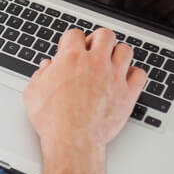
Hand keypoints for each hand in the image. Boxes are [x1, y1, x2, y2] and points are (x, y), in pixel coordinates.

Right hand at [23, 28, 146, 154]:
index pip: (75, 34)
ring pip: (125, 50)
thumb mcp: (33, 93)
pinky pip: (140, 74)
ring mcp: (114, 77)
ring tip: (110, 63)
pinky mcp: (128, 93)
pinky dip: (134, 75)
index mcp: (71, 59)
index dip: (71, 41)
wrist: (72, 140)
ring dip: (117, 54)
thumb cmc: (53, 120)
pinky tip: (124, 79)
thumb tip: (47, 67)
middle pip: (105, 34)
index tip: (70, 49)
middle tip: (93, 51)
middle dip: (98, 40)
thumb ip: (40, 75)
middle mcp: (95, 63)